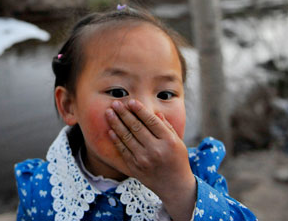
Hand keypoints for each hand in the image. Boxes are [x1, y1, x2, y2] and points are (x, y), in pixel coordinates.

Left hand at [105, 99, 195, 220]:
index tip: (131, 101)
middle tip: (116, 103)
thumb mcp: (178, 142)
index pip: (151, 121)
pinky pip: (123, 150)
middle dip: (124, 113)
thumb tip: (155, 113)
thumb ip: (166, 127)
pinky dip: (116, 139)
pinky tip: (110, 130)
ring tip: (109, 113)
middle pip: (136, 127)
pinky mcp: (135, 167)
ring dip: (116, 123)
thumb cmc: (177, 160)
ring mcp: (144, 160)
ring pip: (127, 137)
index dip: (140, 110)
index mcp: (169, 142)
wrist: (175, 186)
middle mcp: (156, 150)